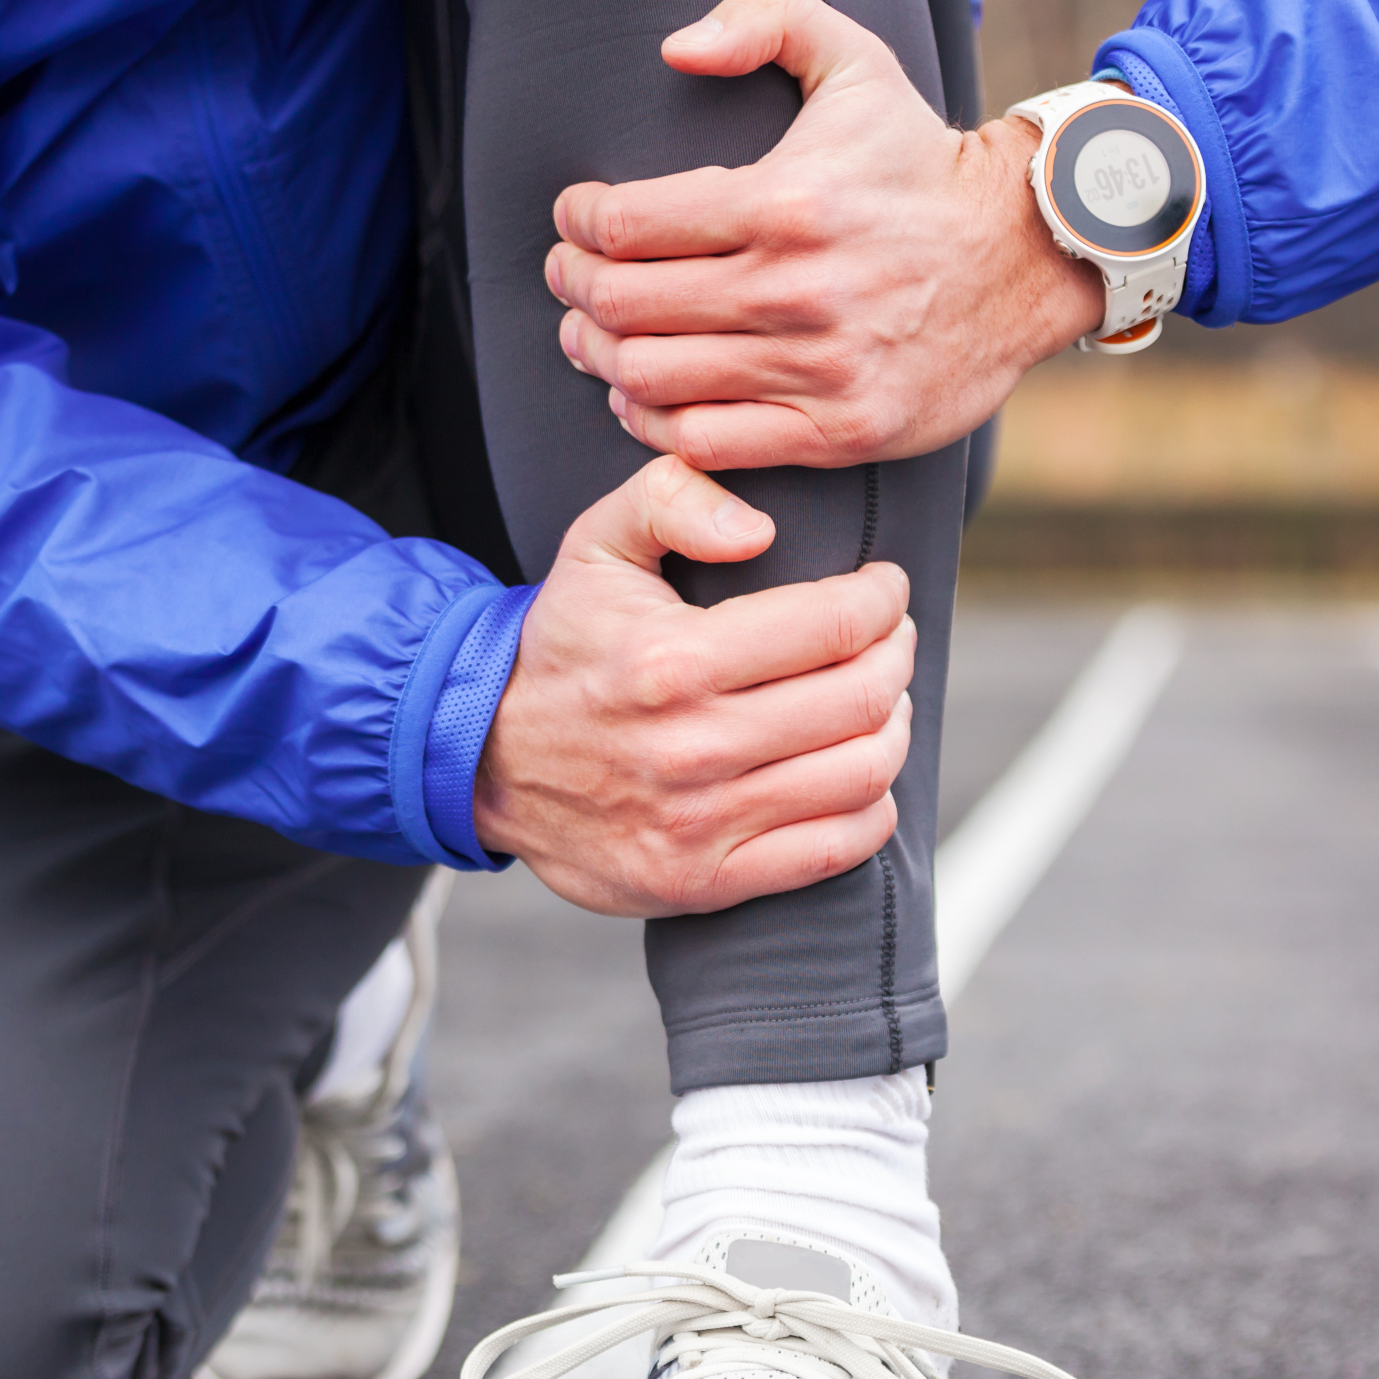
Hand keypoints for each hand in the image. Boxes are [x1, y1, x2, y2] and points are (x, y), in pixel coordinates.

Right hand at [477, 455, 916, 917]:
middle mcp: (690, 746)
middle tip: (889, 639)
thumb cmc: (562, 647)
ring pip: (860, 772)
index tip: (884, 588)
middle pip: (860, 697)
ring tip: (881, 702)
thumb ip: (671, 496)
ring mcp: (699, 823)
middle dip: (896, 655)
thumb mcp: (594, 545)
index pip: (835, 624)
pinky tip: (859, 774)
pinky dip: (872, 807)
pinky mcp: (703, 881)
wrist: (482, 760)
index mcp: (671, 660)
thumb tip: (760, 529)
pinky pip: (834, 849)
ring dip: (893, 728)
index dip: (883, 598)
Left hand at [545, 0, 1102, 471]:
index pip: (629, 224)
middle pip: (626, 305)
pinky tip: (639, 398)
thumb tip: (678, 49)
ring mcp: (816, 369)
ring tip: (590, 336)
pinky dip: (651, 424)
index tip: (575, 217)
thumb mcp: (857, 64)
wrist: (1026, 256)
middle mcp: (794, 291)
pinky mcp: (837, 430)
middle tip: (568, 278)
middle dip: (574, 289)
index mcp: (785, 202)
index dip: (579, 221)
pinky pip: (706, 443)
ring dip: (599, 357)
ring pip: (652, 377)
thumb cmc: (923, 164)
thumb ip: (766, 20)